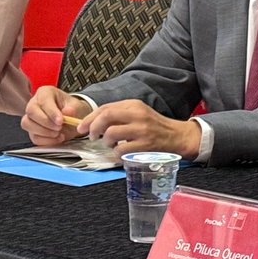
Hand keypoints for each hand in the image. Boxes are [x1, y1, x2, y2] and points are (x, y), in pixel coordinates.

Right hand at [21, 86, 90, 144]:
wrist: (73, 119)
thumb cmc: (71, 108)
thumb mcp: (76, 106)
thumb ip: (73, 108)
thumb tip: (68, 112)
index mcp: (45, 93)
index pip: (43, 101)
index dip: (51, 112)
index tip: (60, 121)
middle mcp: (35, 103)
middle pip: (31, 112)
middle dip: (46, 123)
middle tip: (60, 127)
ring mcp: (31, 117)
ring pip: (28, 124)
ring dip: (45, 132)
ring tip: (58, 133)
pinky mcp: (32, 130)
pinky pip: (33, 137)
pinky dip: (46, 140)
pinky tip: (56, 138)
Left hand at [81, 100, 200, 159]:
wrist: (175, 136)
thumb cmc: (153, 126)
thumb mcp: (138, 113)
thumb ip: (119, 114)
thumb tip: (94, 121)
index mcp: (134, 105)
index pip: (106, 107)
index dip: (90, 118)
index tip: (82, 127)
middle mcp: (137, 115)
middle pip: (106, 116)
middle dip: (93, 127)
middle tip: (91, 136)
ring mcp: (142, 130)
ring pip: (111, 133)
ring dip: (106, 141)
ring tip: (110, 144)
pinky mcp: (145, 145)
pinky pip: (121, 150)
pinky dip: (116, 153)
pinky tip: (120, 152)